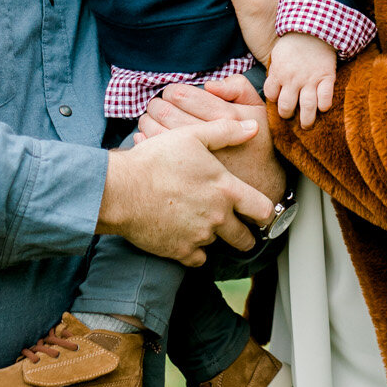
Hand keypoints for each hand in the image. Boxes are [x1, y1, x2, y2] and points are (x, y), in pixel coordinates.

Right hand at [97, 121, 275, 266]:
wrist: (122, 190)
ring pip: (218, 245)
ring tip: (201, 224)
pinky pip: (197, 259)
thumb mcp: (192, 136)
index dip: (265, 214)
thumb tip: (253, 127)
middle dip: (245, 236)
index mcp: (226, 190)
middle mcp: (218, 217)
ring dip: (213, 237)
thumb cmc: (156, 159)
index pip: (263, 211)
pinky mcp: (180, 251)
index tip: (259, 214)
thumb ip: (225, 132)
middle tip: (237, 229)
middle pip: (245, 239)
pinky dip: (194, 251)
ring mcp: (200, 237)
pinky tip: (185, 235)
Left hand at [138, 78, 286, 203]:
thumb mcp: (257, 109)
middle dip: (157, 105)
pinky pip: (156, 154)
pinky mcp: (187, 176)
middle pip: (165, 112)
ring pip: (156, 131)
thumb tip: (209, 85)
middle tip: (158, 106)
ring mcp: (196, 160)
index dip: (172, 92)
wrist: (264, 186)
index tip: (172, 95)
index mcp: (226, 117)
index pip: (182, 95)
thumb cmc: (258, 143)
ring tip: (153, 121)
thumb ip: (238, 88)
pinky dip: (147, 142)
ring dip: (149, 121)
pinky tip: (154, 140)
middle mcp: (210, 138)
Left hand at [264, 32, 335, 127]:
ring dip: (307, 119)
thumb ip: (275, 71)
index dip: (274, 99)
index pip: (271, 95)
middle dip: (287, 115)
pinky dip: (324, 106)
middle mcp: (293, 79)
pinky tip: (322, 107)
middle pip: (287, 107)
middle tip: (290, 116)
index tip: (279, 99)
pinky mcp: (326, 77)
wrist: (315, 29)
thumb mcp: (277, 54)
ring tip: (306, 124)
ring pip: (307, 107)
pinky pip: (326, 99)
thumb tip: (274, 87)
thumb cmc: (294, 42)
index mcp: (279, 73)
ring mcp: (311, 80)